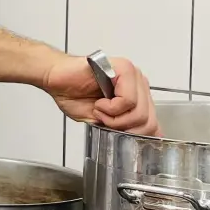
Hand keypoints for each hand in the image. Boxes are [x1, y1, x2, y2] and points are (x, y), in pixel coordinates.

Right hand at [42, 53, 160, 135]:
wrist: (56, 78)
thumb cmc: (74, 95)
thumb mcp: (102, 121)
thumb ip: (123, 127)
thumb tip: (141, 140)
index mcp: (136, 95)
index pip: (153, 123)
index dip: (136, 135)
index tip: (118, 135)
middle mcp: (138, 83)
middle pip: (149, 121)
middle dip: (123, 128)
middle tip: (105, 121)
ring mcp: (133, 75)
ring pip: (139, 112)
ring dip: (114, 119)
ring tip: (99, 110)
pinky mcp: (124, 69)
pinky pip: (127, 101)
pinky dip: (110, 108)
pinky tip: (99, 102)